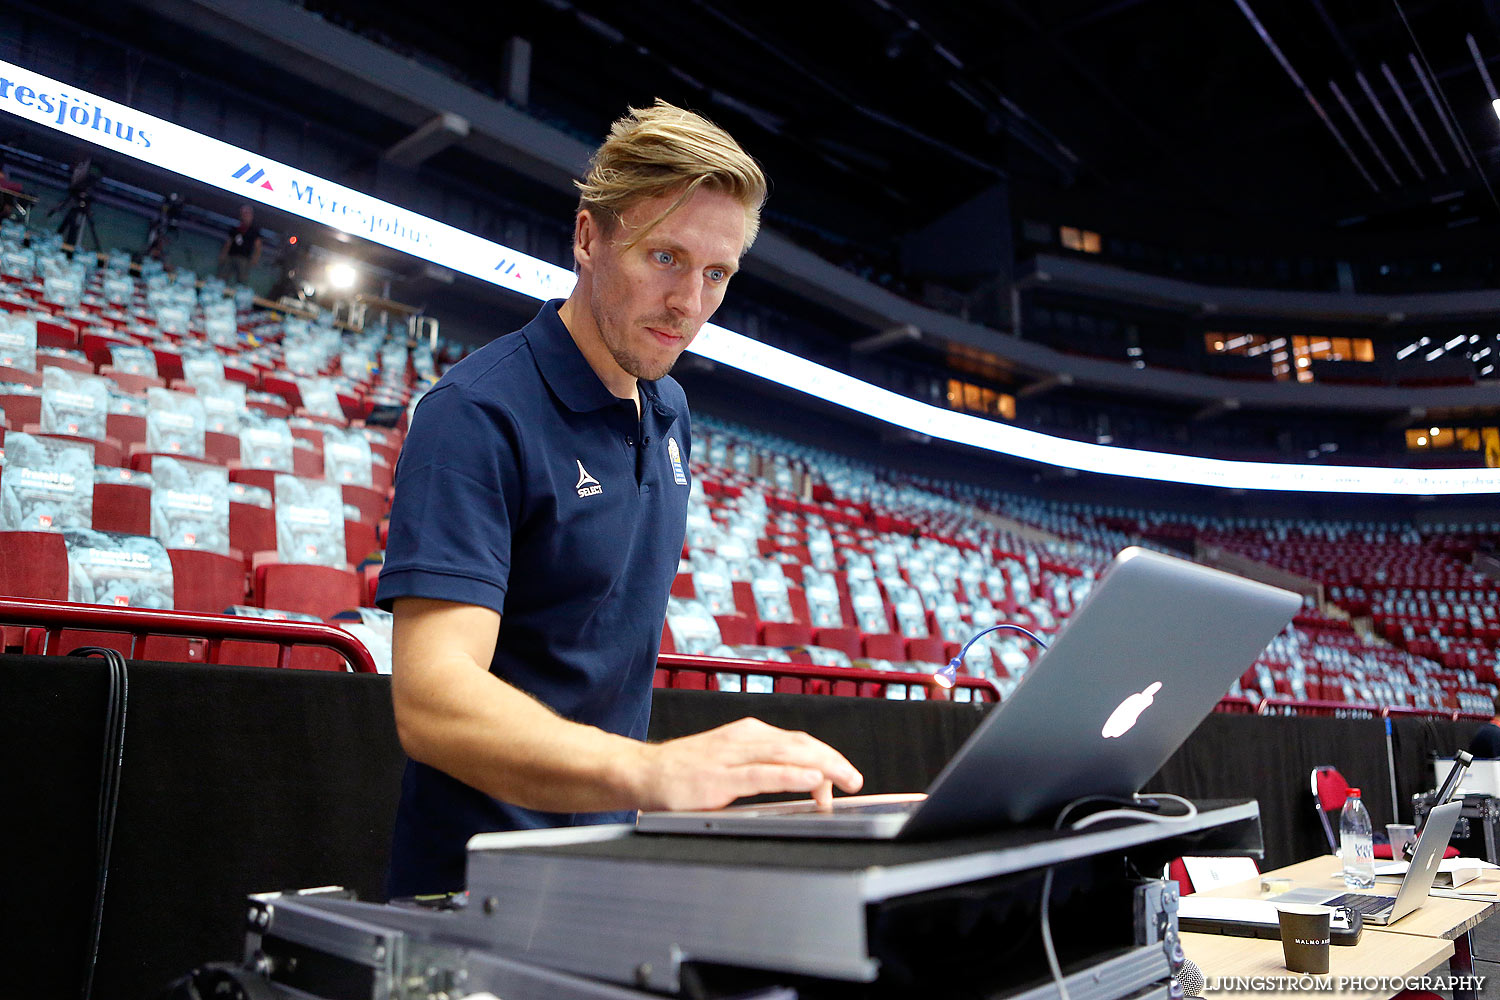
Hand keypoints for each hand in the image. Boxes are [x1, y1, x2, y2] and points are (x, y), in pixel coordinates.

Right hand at [633, 717, 863, 810]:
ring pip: (788, 754)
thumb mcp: (727, 762)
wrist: (640, 772)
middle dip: (834, 760)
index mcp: (748, 734)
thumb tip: (797, 783)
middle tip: (855, 780)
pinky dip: (793, 775)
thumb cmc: (682, 771)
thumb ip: (759, 769)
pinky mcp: (720, 778)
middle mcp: (744, 738)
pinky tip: (812, 780)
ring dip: (823, 766)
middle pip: (801, 744)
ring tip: (846, 780)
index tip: (842, 777)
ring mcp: (731, 756)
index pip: (798, 741)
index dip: (826, 756)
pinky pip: (764, 775)